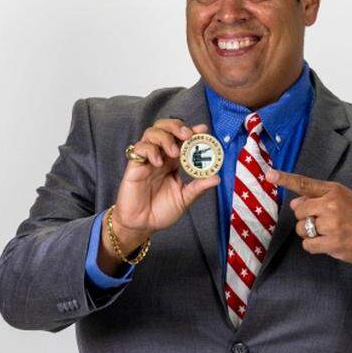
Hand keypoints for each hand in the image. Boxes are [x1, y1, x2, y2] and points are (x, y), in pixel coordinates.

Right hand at [111, 119, 218, 249]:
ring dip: (165, 137)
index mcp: (173, 162)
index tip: (203, 129)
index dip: (192, 131)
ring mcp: (147, 159)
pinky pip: (139, 148)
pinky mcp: (134, 165)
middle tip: (187, 135)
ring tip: (174, 152)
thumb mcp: (184, 199)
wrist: (142, 225)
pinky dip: (150, 150)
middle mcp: (160, 156)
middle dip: (176, 126)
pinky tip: (158, 162)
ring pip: (151, 133)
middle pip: (165, 128)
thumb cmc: (161, 211)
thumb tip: (217, 178)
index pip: (182, 139)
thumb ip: (198, 187)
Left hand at [265, 169, 351, 267]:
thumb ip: (317, 198)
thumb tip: (294, 203)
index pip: (304, 183)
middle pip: (299, 211)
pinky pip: (308, 245)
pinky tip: (327, 243)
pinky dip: (313, 246)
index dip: (284, 179)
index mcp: (333, 190)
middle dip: (305, 219)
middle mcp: (331, 204)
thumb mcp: (342, 198)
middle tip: (322, 222)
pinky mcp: (333, 242)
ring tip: (328, 233)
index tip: (268, 174)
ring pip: (302, 229)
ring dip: (309, 234)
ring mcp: (332, 224)